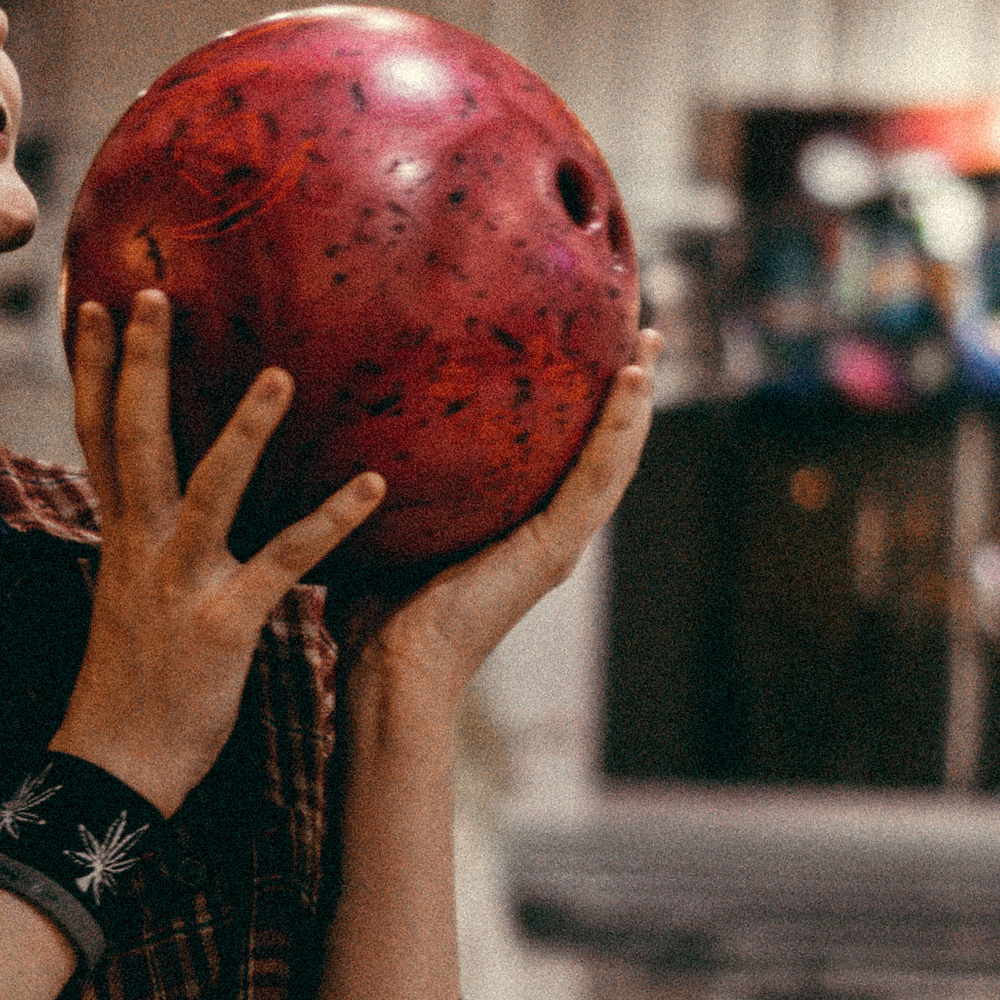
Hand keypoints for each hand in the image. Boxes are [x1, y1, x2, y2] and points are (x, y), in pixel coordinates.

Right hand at [55, 293, 384, 811]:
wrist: (115, 767)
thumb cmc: (129, 685)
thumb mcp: (127, 598)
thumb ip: (147, 544)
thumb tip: (167, 505)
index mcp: (119, 537)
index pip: (97, 436)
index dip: (90, 370)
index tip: (91, 305)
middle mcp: (141, 547)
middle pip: (132, 439)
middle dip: (137, 365)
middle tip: (150, 293)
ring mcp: (181, 582)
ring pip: (208, 489)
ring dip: (244, 430)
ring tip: (280, 374)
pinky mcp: (225, 623)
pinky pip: (285, 562)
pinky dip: (329, 522)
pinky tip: (371, 485)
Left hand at [345, 340, 661, 713]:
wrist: (389, 667)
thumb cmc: (374, 602)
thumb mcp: (393, 517)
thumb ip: (392, 475)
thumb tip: (350, 414)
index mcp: (520, 528)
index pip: (567, 455)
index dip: (589, 406)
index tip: (599, 348)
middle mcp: (549, 533)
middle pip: (604, 451)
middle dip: (627, 394)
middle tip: (643, 332)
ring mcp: (558, 542)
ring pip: (614, 458)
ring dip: (636, 401)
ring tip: (648, 344)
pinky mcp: (554, 548)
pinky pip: (596, 477)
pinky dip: (619, 428)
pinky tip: (632, 382)